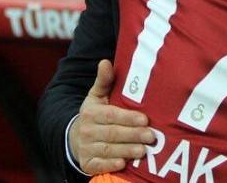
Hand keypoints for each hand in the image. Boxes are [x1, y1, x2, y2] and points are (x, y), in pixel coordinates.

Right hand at [69, 60, 154, 174]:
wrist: (75, 137)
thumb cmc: (94, 114)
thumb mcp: (96, 96)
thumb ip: (104, 80)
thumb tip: (105, 61)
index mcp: (91, 112)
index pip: (111, 115)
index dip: (128, 118)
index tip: (145, 119)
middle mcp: (87, 130)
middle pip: (113, 133)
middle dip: (133, 135)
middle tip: (151, 136)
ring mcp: (86, 148)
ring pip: (108, 150)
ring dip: (127, 150)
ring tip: (143, 150)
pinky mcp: (87, 163)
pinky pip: (99, 165)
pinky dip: (110, 165)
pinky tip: (123, 163)